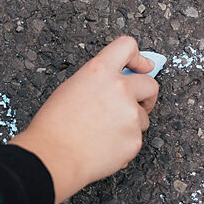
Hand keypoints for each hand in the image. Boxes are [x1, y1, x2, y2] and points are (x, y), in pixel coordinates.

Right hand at [10, 36, 158, 203]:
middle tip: (136, 104)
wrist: (53, 157)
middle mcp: (119, 89)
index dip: (137, 56)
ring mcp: (130, 115)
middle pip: (150, 84)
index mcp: (99, 71)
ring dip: (131, 122)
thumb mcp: (71, 88)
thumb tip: (117, 83)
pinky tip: (103, 146)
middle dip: (146, 95)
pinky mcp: (135, 140)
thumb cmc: (54, 126)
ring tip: (104, 132)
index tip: (141, 66)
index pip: (127, 46)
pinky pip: (136, 138)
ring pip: (143, 116)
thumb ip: (98, 81)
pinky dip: (124, 142)